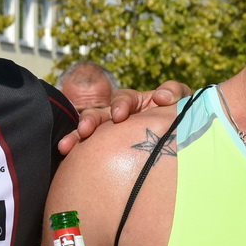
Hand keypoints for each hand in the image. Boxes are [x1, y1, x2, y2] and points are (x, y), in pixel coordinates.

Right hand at [60, 81, 190, 154]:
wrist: (176, 152)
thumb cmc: (177, 122)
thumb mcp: (180, 104)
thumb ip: (175, 93)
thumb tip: (160, 96)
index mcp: (135, 104)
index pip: (124, 99)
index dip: (121, 104)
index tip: (121, 115)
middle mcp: (118, 117)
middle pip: (99, 114)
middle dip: (91, 120)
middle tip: (86, 129)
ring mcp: (109, 134)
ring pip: (89, 129)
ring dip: (77, 135)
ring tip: (67, 145)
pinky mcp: (102, 148)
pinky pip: (85, 147)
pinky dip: (74, 147)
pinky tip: (65, 152)